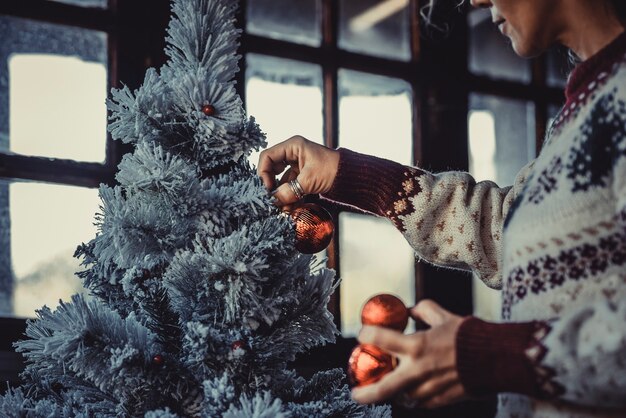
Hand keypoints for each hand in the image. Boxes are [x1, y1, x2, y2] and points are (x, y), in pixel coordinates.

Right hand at [257, 136, 339, 206]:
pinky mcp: (302, 177)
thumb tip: (273, 201)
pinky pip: (290, 187)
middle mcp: (292, 154)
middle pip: (271, 169)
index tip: (267, 189)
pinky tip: (290, 209)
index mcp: (292, 146)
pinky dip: (289, 198)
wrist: (351, 178)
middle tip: (272, 200)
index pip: (267, 156)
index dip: (263, 173)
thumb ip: (289, 191)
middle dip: (272, 186)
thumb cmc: (333, 170)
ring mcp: (296, 166)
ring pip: (281, 181)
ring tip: (283, 209)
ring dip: (281, 195)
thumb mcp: (309, 181)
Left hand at [351, 300, 467, 408]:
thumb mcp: (444, 316)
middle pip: (383, 388)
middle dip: (365, 393)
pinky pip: (418, 402)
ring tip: (387, 387)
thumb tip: (410, 310)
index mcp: (416, 346)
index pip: (379, 339)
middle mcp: (418, 371)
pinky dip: (411, 397)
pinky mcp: (439, 401)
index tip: (362, 335)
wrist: (497, 360)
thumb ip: (423, 310)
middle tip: (355, 392)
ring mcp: (428, 389)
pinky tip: (410, 390)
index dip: (366, 334)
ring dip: (392, 393)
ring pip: (401, 398)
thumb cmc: (471, 336)